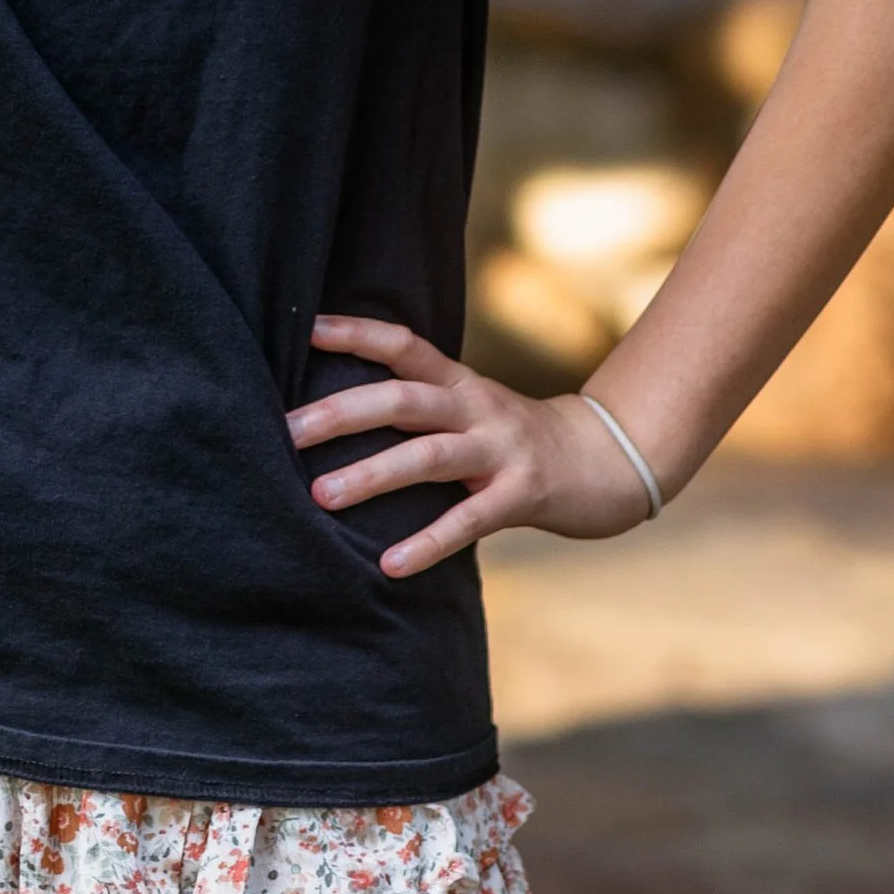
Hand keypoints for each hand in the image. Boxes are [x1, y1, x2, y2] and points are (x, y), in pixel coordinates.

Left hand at [286, 312, 659, 573]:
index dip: (357, 333)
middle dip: (342, 414)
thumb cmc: (516, 440)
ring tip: (320, 496)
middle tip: (287, 432)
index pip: (403, 345)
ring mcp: (502, 450)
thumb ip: (420, 410)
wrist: (607, 461)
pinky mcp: (524, 494)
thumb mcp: (471, 410)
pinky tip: (390, 564)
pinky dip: (427, 542)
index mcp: (460, 382)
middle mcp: (477, 407)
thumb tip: (338, 415)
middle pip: (403, 400)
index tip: (306, 329)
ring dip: (371, 475)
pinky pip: (469, 520)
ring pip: (429, 457)